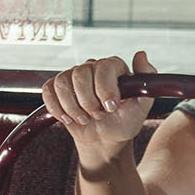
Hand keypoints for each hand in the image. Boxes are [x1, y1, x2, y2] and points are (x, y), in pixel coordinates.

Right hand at [40, 51, 158, 166]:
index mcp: (113, 67)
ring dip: (72, 107)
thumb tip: (141, 54)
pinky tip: (68, 118)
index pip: (103, 66)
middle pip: (80, 73)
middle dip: (88, 101)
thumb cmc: (124, 123)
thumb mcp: (142, 106)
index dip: (105, 87)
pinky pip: (48, 90)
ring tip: (84, 119)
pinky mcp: (56, 89)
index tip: (111, 107)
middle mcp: (92, 68)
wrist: (105, 141)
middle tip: (98, 116)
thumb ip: (145, 80)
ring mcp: (72, 77)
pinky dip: (56, 107)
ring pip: (62, 82)